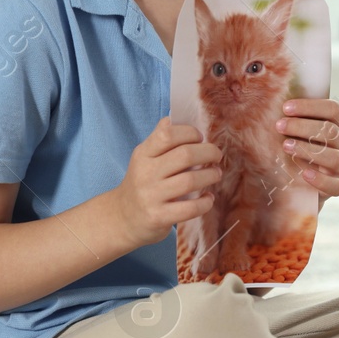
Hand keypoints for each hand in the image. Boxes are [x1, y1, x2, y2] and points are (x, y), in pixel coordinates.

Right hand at [113, 117, 221, 248]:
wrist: (122, 218)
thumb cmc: (141, 184)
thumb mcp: (144, 159)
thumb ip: (158, 140)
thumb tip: (170, 119)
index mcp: (143, 155)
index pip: (167, 135)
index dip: (190, 133)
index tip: (200, 138)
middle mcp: (145, 173)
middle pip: (184, 155)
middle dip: (208, 152)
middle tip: (216, 156)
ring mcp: (151, 196)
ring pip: (190, 181)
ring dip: (210, 176)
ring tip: (216, 174)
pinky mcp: (159, 217)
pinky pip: (190, 208)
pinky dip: (205, 202)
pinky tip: (208, 198)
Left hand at [275, 98, 338, 201]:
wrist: (303, 183)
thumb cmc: (300, 148)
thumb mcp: (299, 131)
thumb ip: (295, 117)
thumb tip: (272, 98)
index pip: (333, 109)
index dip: (310, 106)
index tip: (285, 108)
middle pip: (330, 131)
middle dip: (302, 126)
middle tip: (279, 126)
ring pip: (333, 156)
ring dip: (308, 149)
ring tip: (286, 146)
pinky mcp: (337, 185)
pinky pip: (336, 185)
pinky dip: (320, 180)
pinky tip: (304, 174)